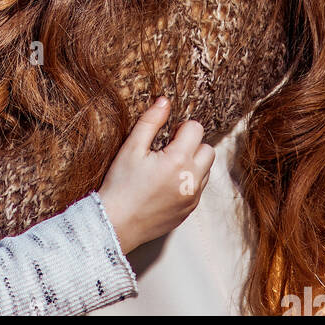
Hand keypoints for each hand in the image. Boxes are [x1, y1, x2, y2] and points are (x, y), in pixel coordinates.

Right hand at [95, 97, 214, 254]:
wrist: (116, 223)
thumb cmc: (121, 184)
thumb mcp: (131, 147)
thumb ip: (150, 121)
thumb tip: (165, 101)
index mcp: (179, 160)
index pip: (196, 129)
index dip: (180, 127)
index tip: (165, 135)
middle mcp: (192, 179)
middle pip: (208, 149)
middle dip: (192, 144)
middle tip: (167, 149)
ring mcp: (193, 197)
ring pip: (206, 170)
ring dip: (193, 163)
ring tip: (166, 166)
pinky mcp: (189, 210)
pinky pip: (198, 188)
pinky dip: (189, 180)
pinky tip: (166, 183)